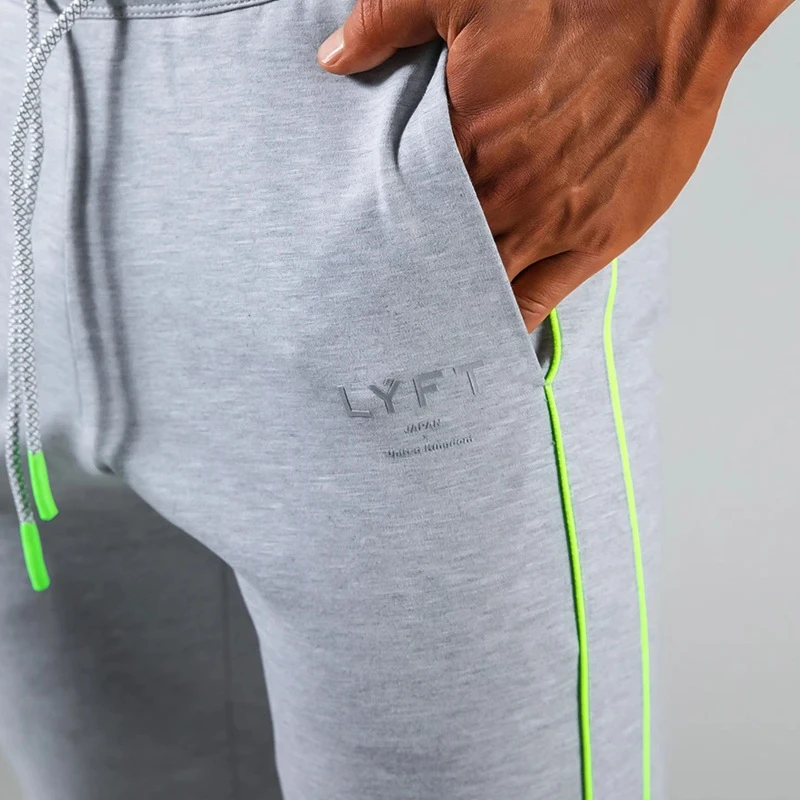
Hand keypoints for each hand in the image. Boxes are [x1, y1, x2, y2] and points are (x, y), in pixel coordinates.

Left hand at [318, 0, 793, 331]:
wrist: (673, 15)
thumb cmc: (576, 4)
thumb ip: (387, 20)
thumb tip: (333, 58)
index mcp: (462, 143)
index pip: (402, 210)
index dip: (378, 236)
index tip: (358, 256)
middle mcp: (500, 194)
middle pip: (437, 256)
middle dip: (411, 278)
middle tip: (382, 304)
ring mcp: (547, 224)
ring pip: (481, 284)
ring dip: (452, 307)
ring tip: (423, 334)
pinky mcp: (593, 240)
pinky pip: (538, 300)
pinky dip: (508, 323)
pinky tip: (485, 339)